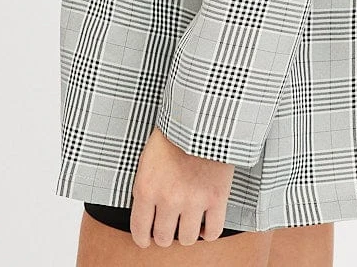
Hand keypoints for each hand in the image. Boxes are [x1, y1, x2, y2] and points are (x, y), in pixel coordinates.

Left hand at [130, 125, 235, 247]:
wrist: (201, 117)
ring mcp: (194, 200)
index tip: (147, 238)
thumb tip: (146, 214)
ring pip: (188, 239)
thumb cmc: (173, 134)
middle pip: (164, 238)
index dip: (143, 239)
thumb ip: (146, 189)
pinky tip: (206, 223)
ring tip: (189, 222)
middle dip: (165, 234)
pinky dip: (210, 232)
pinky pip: (213, 231)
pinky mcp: (217, 198)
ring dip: (188, 233)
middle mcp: (168, 199)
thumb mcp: (147, 160)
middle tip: (170, 226)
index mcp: (147, 188)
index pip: (139, 230)